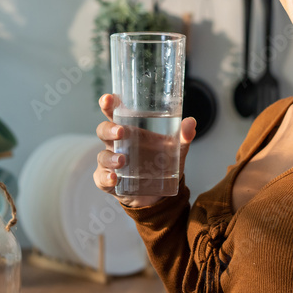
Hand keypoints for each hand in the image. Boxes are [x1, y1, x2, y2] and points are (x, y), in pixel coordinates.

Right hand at [93, 93, 196, 207]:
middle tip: (121, 131)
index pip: (114, 114)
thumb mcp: (175, 150)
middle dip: (109, 129)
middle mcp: (116, 145)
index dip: (108, 104)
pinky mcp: (108, 181)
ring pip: (103, 156)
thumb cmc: (160, 164)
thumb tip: (191, 122)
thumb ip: (183, 136)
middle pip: (103, 131)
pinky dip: (106, 178)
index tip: (109, 98)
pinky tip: (114, 178)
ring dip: (110, 157)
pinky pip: (101, 178)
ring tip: (122, 160)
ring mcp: (109, 163)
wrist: (157, 194)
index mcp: (129, 131)